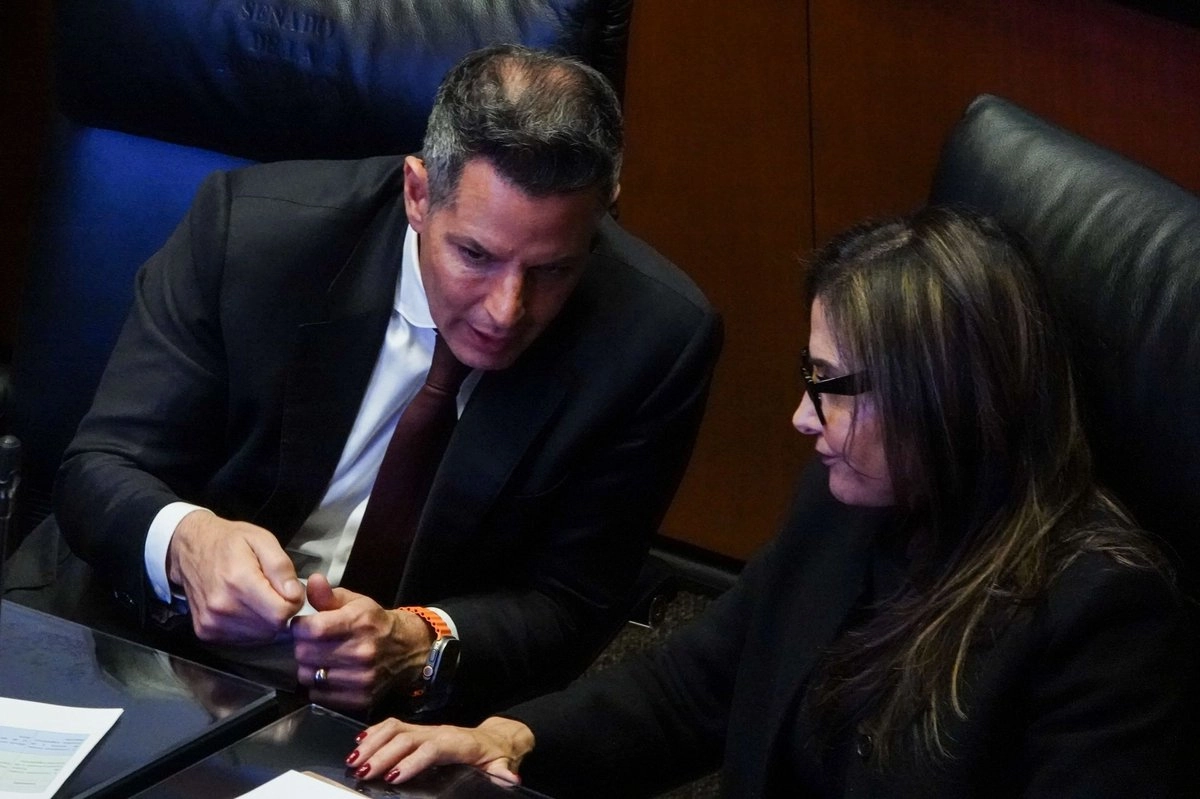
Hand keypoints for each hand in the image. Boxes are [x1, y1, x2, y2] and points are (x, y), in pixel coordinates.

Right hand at [166, 510, 304, 643]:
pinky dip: (252, 628)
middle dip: (281, 611)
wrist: (191, 549)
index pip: (281, 613)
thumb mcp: (262, 540)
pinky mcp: (206, 633)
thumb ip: (281, 567)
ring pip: (260, 637)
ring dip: (267, 621)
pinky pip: (244, 640)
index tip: (289, 588)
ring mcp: (211, 623)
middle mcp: (221, 607)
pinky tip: (246, 607)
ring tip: (258, 597)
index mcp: (237, 581)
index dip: (293, 601)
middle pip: (272, 628)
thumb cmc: (228, 542)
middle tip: (273, 591)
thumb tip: (294, 594)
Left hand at [290, 574, 432, 709]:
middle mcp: (362, 652)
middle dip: (302, 646)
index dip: (299, 627)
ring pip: (309, 676)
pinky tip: (328, 674)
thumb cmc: (375, 623)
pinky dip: (318, 686)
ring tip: (319, 659)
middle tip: (311, 643)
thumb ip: (329, 595)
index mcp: (360, 623)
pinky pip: (319, 695)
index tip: (302, 625)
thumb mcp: (356, 602)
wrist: (408, 650)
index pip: (312, 629)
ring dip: (308, 667)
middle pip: (305, 654)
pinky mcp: (360, 699)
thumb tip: (312, 581)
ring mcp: (361, 678)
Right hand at [345, 716, 533, 784]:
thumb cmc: (492, 754)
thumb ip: (502, 771)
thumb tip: (511, 777)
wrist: (492, 738)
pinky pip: (391, 726)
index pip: (430, 749)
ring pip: (394, 729)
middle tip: (362, 772)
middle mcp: (437, 732)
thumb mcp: (501, 763)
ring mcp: (425, 729)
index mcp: (457, 743)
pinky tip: (359, 745)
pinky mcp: (417, 730)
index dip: (412, 761)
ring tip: (354, 760)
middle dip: (382, 755)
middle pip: (405, 738)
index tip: (394, 777)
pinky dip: (373, 733)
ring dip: (372, 743)